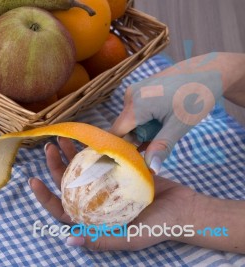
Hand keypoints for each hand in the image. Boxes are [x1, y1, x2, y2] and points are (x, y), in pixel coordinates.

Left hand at [29, 137, 196, 250]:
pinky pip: (99, 160)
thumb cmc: (158, 228)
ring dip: (69, 154)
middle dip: (55, 166)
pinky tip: (84, 138)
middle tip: (49, 148)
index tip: (34, 179)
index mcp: (93, 220)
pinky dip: (90, 149)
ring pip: (81, 170)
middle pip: (68, 184)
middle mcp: (95, 203)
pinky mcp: (117, 173)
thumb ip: (101, 239)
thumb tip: (69, 239)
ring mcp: (105, 186)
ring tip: (61, 139)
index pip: (62, 210)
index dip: (45, 197)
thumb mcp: (129, 237)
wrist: (184, 209)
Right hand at [111, 53, 225, 172]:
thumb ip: (162, 146)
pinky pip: (134, 112)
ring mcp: (133, 91)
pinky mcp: (138, 90)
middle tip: (157, 146)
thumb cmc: (196, 96)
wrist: (207, 72)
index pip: (116, 134)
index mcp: (136, 104)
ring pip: (129, 121)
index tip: (133, 162)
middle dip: (136, 141)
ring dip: (142, 131)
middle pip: (123, 128)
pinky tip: (161, 121)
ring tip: (163, 129)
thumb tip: (151, 169)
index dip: (121, 150)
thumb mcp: (180, 125)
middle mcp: (129, 96)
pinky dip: (145, 122)